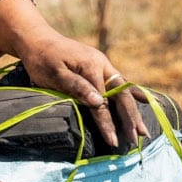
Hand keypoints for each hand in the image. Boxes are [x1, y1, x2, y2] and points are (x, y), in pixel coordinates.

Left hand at [13, 32, 148, 148]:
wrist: (37, 39)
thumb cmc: (42, 59)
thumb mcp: (55, 74)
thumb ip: (77, 87)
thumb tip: (99, 103)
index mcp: (92, 66)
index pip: (103, 101)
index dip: (108, 123)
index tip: (114, 141)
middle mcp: (103, 65)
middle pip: (121, 94)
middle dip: (131, 117)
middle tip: (140, 137)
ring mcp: (103, 65)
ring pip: (123, 89)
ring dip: (133, 109)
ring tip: (142, 129)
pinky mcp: (99, 67)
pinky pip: (119, 83)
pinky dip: (131, 93)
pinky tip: (143, 100)